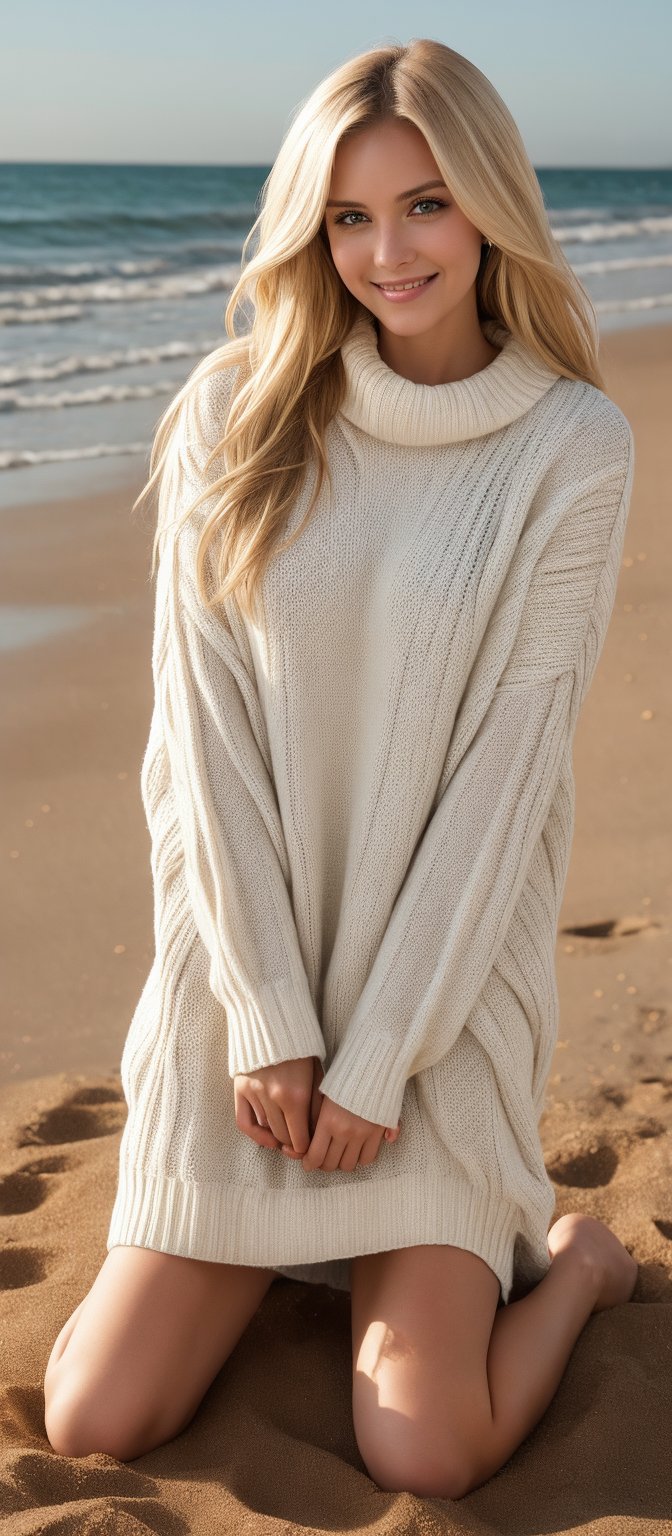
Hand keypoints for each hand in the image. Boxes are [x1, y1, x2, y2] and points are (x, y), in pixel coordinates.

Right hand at [233, 1056, 315, 1155]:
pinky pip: (244, 1123)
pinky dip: (255, 1136)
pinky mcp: (240, 1088)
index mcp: (296, 1095)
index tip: (310, 1149)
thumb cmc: (301, 1047)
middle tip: (300, 1144)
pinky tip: (267, 1140)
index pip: (300, 1138)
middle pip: (283, 1137)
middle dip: (293, 1144)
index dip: (306, 1148)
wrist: (273, 1021)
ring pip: (267, 1130)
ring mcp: (255, 1094)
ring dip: (277, 1137)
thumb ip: (316, 1104)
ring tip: (287, 1137)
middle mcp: (273, 1098)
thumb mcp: (317, 1074)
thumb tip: (316, 1131)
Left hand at [279, 1059, 400, 1171]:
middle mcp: (343, 1131)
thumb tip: (307, 1146)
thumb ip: (317, 1123)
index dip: (310, 1164)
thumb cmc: (343, 1081)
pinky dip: (361, 1158)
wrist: (370, 1068)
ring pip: (348, 1165)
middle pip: (330, 1164)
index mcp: (327, 1122)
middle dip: (324, 1164)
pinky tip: (357, 1151)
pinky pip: (367, 1158)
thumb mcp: (323, 1098)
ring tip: (340, 1154)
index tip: (308, 1163)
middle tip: (323, 1158)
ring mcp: (361, 1134)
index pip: (315, 1156)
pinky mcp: (376, 1133)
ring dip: (342, 1162)